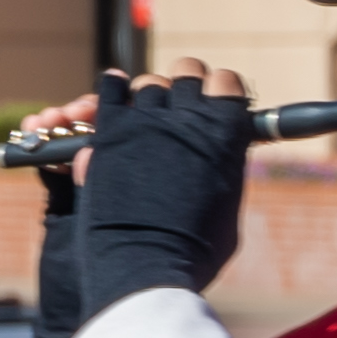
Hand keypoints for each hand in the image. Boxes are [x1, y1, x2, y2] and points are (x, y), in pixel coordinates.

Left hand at [55, 74, 256, 334]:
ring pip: (149, 84)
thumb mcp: (225, 208)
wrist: (147, 265)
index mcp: (225, 135)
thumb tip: (209, 162)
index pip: (227, 82)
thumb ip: (218, 173)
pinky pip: (110, 92)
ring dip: (149, 95)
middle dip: (184, 84)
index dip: (219, 89)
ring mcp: (146, 123)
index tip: (213, 101)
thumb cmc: (194, 252)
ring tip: (145, 114)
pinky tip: (113, 93)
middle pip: (187, 72)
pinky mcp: (110, 134)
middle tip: (179, 105)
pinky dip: (112, 90)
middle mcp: (188, 119)